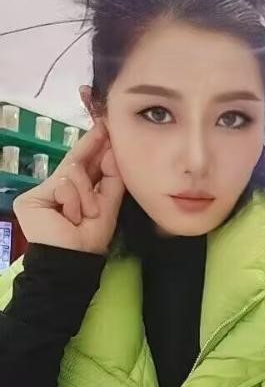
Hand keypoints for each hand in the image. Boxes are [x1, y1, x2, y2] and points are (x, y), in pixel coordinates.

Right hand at [14, 122, 124, 253]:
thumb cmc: (90, 237)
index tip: (106, 129)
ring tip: (84, 216)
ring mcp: (43, 192)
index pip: (86, 165)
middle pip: (75, 161)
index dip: (95, 147)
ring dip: (85, 196)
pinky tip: (70, 216)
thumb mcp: (108, 205)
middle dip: (92, 146)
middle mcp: (58, 188)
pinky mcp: (30, 198)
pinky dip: (73, 200)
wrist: (73, 258)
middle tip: (104, 127)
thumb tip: (113, 152)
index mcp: (77, 191)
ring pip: (72, 172)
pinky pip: (62, 184)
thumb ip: (111, 180)